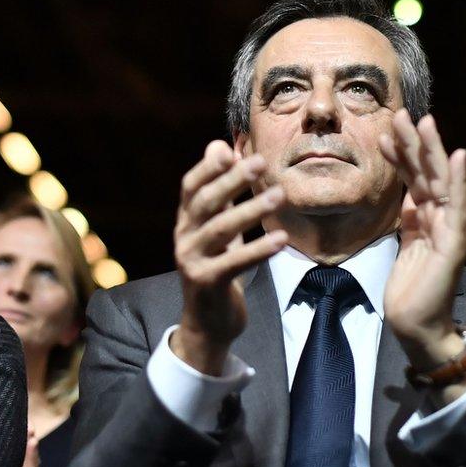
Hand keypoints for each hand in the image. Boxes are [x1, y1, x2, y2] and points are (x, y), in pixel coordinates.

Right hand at [172, 141, 287, 374]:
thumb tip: (218, 145)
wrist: (207, 321)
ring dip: (251, 210)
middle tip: (260, 163)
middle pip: (205, 202)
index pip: (190, 187)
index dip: (208, 168)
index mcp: (186, 221)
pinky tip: (281, 240)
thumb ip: (218, 190)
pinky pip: (234, 262)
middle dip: (232, 181)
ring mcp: (192, 260)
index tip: (231, 149)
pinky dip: (258, 249)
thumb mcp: (216, 226)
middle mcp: (184, 237)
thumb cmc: (217, 266)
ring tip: (279, 196)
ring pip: (220, 229)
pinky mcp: (206, 282)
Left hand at [379, 110, 465, 368]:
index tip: (386, 131)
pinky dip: (455, 180)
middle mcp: (440, 219)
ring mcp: (450, 228)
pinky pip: (455, 205)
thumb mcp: (403, 245)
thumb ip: (406, 219)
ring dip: (431, 151)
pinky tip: (455, 156)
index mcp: (425, 219)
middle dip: (414, 143)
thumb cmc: (408, 289)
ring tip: (424, 122)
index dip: (401, 155)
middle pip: (426, 173)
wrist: (416, 325)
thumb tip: (402, 194)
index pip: (412, 179)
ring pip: (439, 181)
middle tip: (400, 113)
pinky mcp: (454, 242)